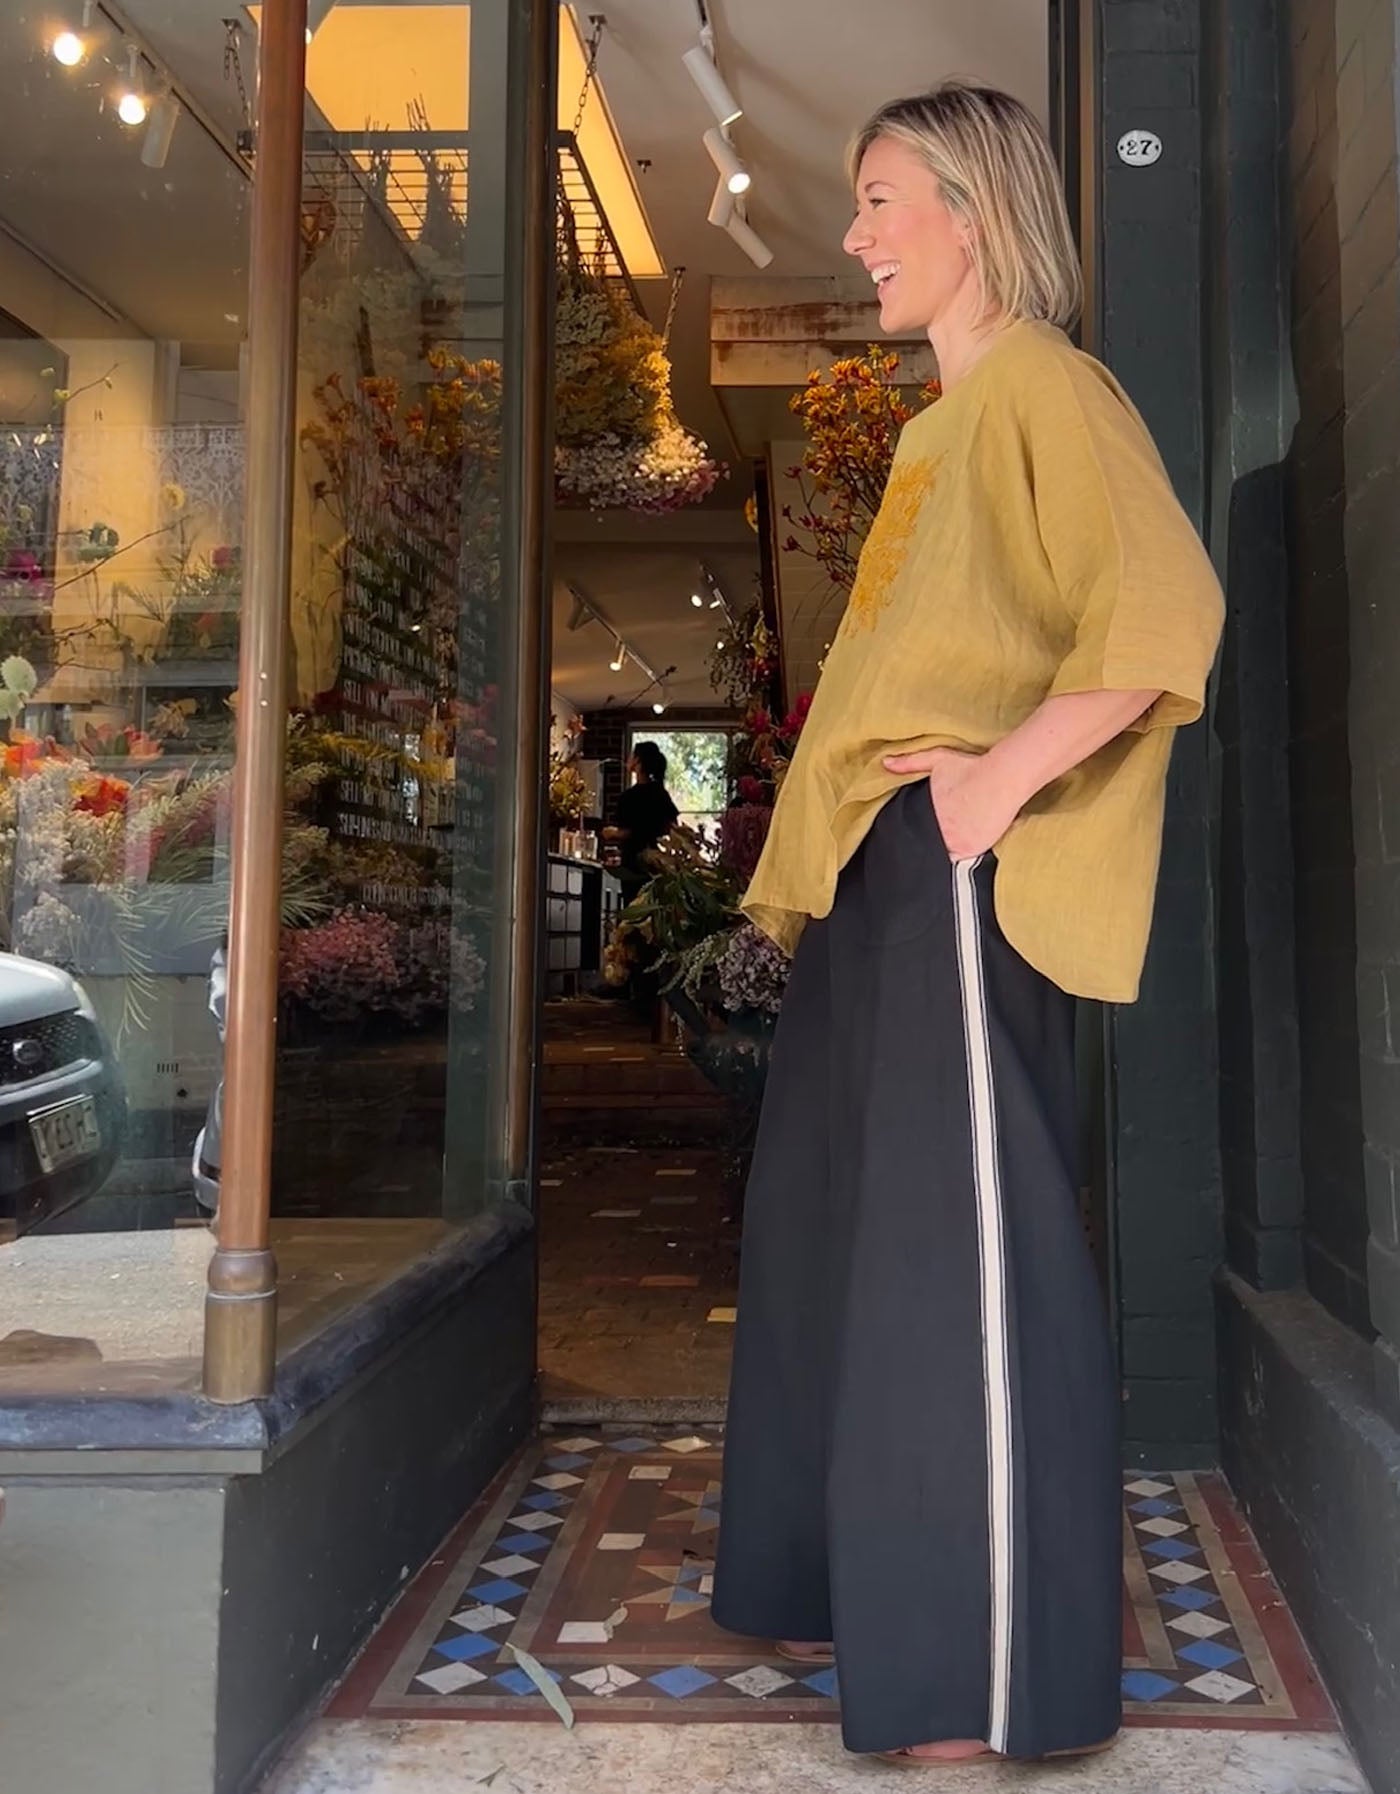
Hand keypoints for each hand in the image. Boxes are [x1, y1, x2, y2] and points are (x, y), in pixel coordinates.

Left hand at [883, 747, 1021, 860]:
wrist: (1001, 778)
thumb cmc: (971, 768)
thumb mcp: (937, 759)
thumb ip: (910, 762)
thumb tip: (885, 763)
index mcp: (925, 810)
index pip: (911, 828)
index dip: (911, 833)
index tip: (912, 836)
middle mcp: (936, 828)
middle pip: (924, 843)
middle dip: (924, 844)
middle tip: (927, 846)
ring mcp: (953, 841)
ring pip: (938, 855)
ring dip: (938, 856)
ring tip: (939, 856)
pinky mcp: (970, 849)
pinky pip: (957, 862)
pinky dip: (956, 862)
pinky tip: (955, 861)